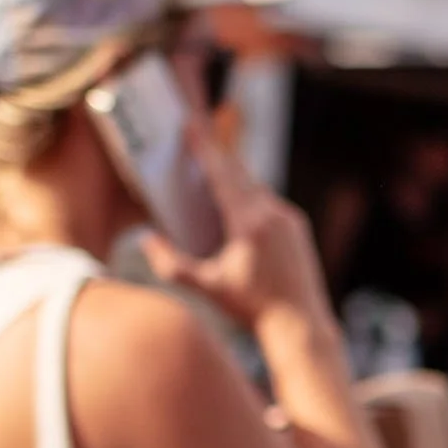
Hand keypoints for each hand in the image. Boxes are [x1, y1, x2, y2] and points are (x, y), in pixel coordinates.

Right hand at [143, 115, 333, 335]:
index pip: (222, 174)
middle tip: (198, 134)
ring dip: (234, 178)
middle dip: (217, 155)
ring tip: (213, 170)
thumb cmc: (251, 308)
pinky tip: (238, 203)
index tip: (191, 123)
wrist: (301, 324)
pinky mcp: (298, 227)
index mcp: (248, 223)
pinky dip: (251, 197)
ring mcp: (289, 218)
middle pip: (239, 174)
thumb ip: (171, 265)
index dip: (204, 147)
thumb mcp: (207, 287)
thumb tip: (146, 240)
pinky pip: (270, 203)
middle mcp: (272, 213)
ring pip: (256, 188)